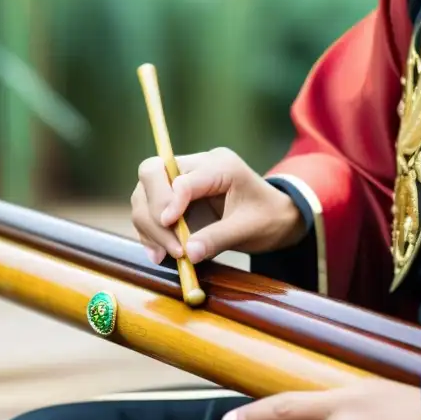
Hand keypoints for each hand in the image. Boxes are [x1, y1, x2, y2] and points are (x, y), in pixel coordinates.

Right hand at [130, 147, 304, 264]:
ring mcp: (181, 180)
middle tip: (169, 246)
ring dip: (148, 225)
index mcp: (219, 165)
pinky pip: (148, 210)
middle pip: (152, 174)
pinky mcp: (173, 198)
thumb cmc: (268, 218)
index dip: (169, 200)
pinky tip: (159, 253)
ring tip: (165, 254)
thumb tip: (189, 254)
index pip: (181, 176)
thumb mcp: (249, 229)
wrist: (276, 218)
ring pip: (144, 192)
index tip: (170, 226)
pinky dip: (149, 231)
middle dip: (153, 211)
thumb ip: (219, 238)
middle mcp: (196, 166)